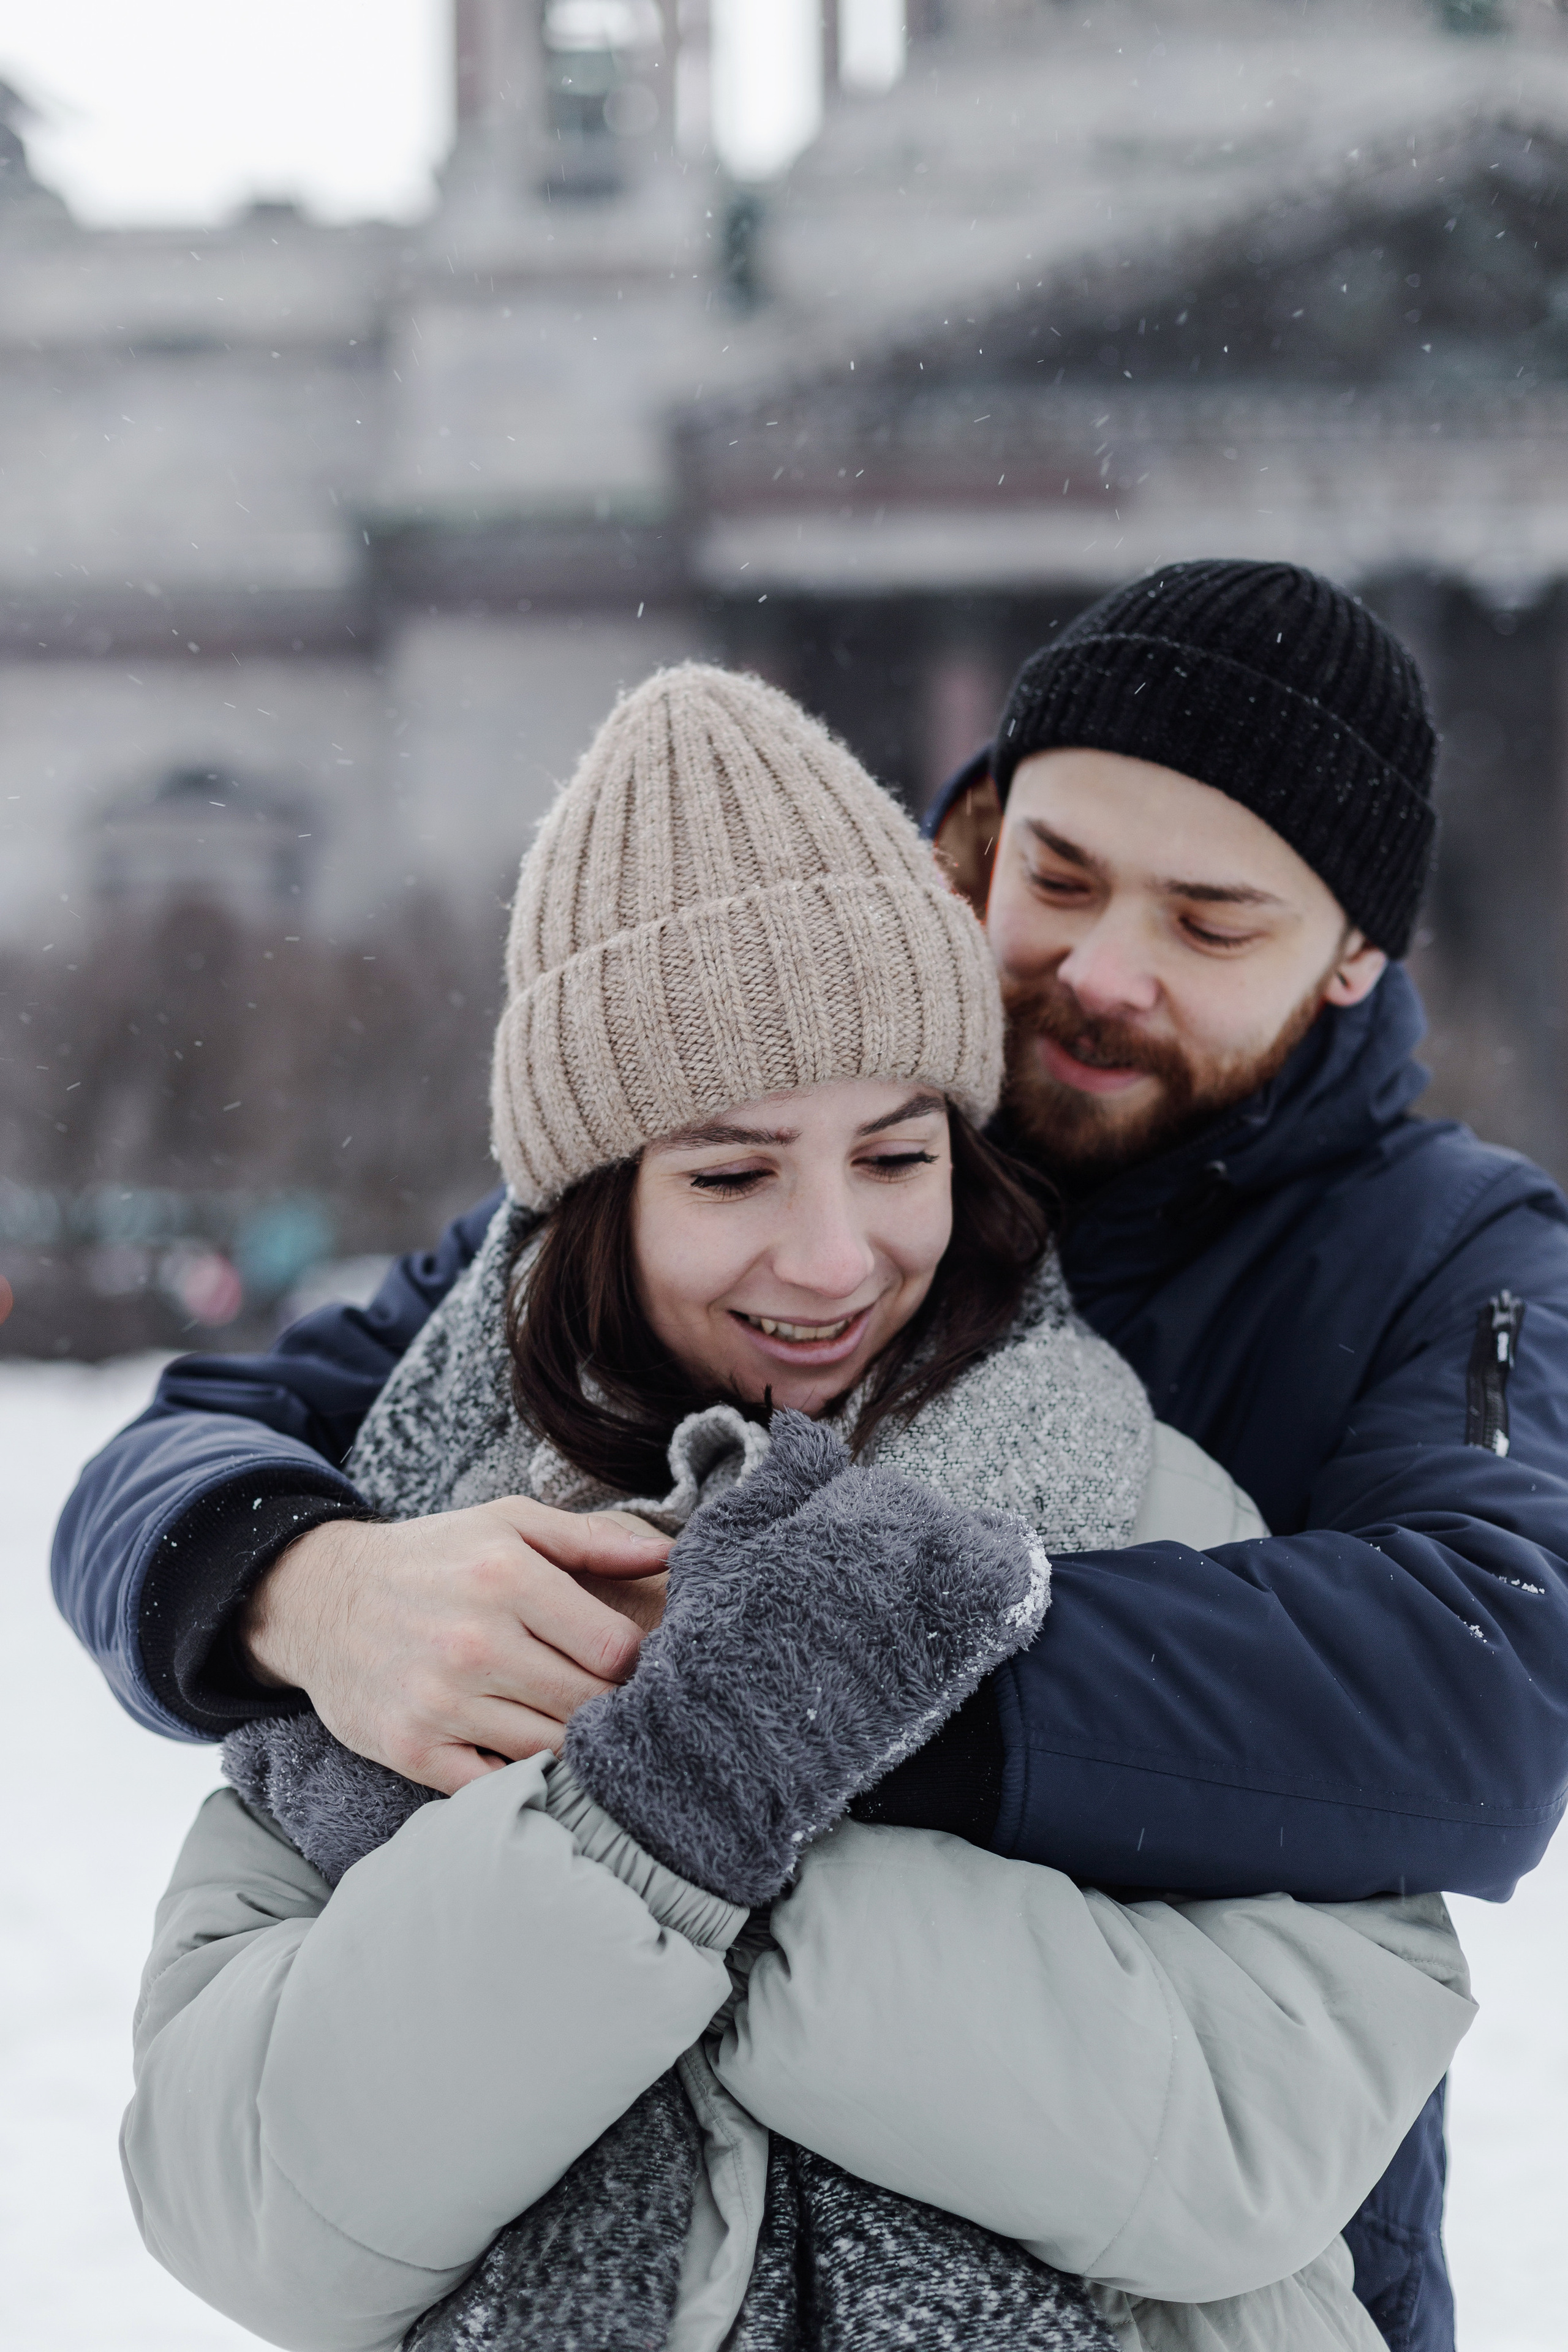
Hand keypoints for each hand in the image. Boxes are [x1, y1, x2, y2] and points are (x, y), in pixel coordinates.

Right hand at [240, 1500, 671, 1793]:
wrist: (320, 1599)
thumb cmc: (433, 1558)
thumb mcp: (507, 1522)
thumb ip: (591, 1540)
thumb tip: (668, 1553)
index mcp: (507, 1578)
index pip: (615, 1649)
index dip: (640, 1663)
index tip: (639, 1665)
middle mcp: (474, 1643)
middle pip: (587, 1704)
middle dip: (613, 1708)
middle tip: (619, 1704)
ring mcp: (440, 1702)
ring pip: (549, 1750)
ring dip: (574, 1746)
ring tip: (581, 1729)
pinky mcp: (411, 1749)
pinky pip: (493, 1787)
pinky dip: (520, 1781)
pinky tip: (531, 1759)